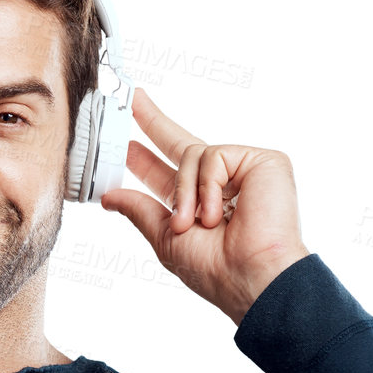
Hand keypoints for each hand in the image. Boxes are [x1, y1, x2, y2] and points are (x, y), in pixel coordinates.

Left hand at [100, 88, 312, 325]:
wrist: (251, 276)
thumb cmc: (215, 269)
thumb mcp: (165, 238)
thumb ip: (139, 210)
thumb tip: (109, 197)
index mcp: (200, 205)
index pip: (167, 174)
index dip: (145, 158)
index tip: (124, 142)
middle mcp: (223, 184)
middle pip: (183, 144)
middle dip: (154, 122)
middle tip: (132, 97)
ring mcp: (244, 170)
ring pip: (191, 154)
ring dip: (185, 192)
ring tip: (196, 224)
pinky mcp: (263, 161)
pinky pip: (215, 156)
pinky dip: (209, 186)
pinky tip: (222, 213)